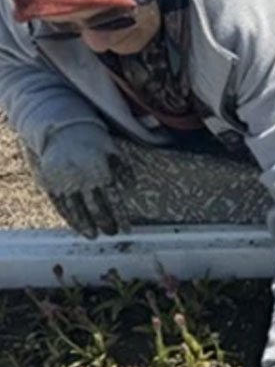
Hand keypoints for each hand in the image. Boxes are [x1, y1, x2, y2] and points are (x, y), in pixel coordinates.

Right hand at [38, 122, 133, 237]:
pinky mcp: (51, 184)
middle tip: (112, 234)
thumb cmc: (93, 140)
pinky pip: (61, 205)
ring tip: (93, 236)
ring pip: (77, 210)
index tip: (127, 229)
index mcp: (100, 171)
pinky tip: (77, 227)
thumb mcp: (112, 150)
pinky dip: (69, 218)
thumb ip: (122, 169)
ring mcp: (64, 182)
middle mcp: (82, 179)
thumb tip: (132, 188)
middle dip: (105, 223)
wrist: (61, 129)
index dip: (120, 216)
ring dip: (86, 225)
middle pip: (96, 207)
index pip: (113, 199)